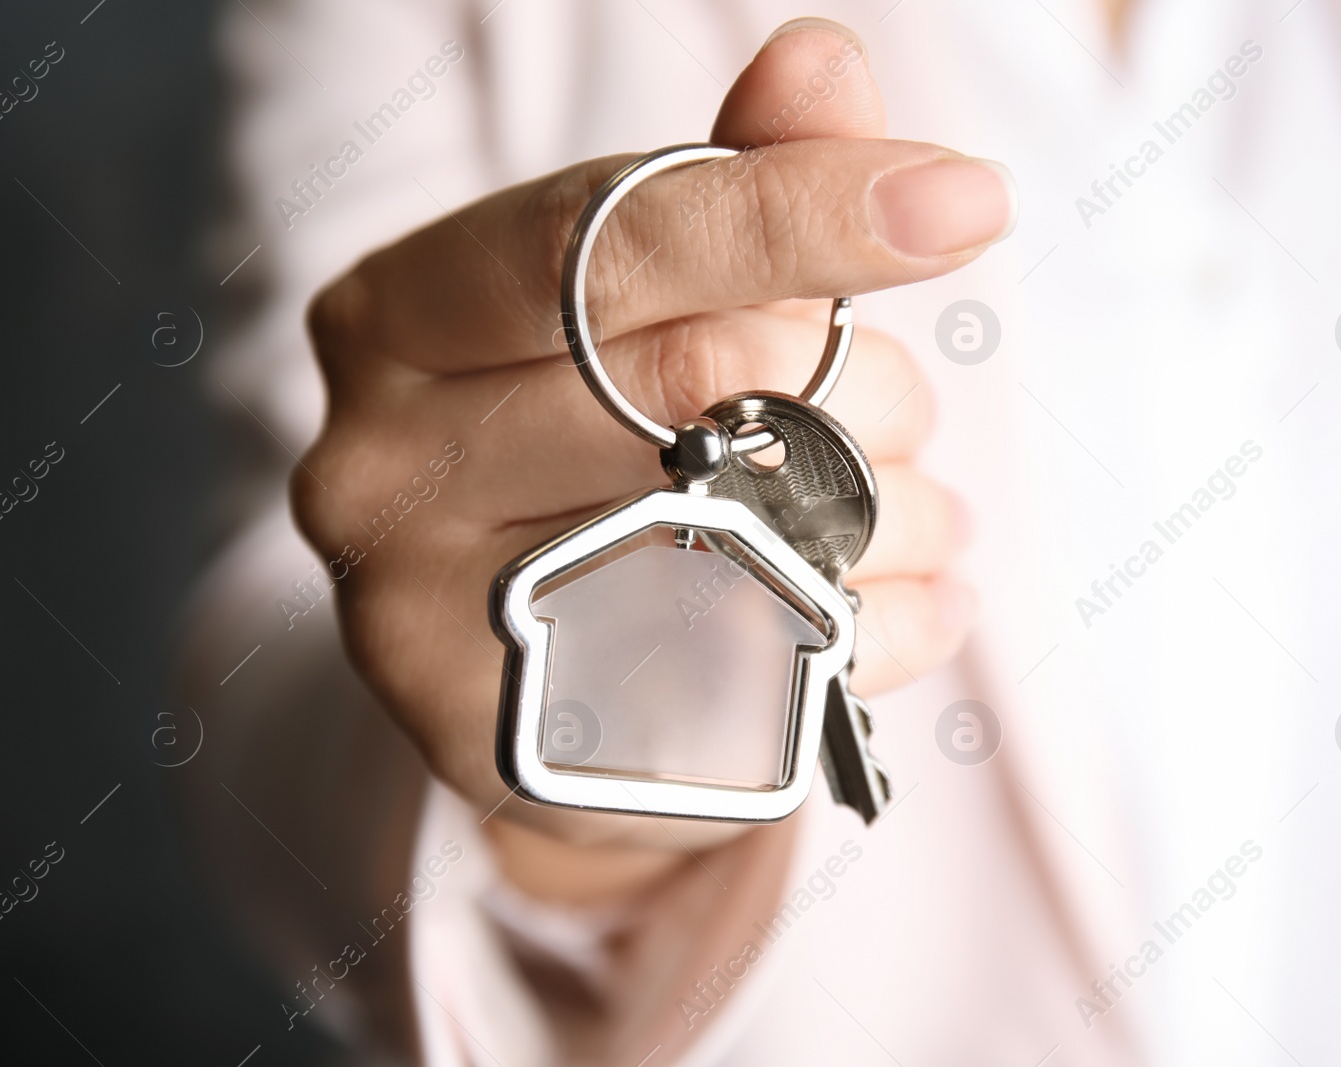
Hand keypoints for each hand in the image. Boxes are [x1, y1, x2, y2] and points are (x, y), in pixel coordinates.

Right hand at [293, 19, 1012, 894]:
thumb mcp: (638, 306)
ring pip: (754, 533)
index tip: (964, 199)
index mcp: (395, 317)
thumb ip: (729, 186)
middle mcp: (375, 466)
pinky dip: (892, 627)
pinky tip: (899, 603)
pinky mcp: (516, 750)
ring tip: (908, 508)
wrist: (534, 676)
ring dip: (898, 510)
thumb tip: (821, 59)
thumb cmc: (593, 455)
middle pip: (701, 383)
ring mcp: (427, 624)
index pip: (614, 238)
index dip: (804, 211)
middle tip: (905, 410)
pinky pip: (772, 673)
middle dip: (865, 388)